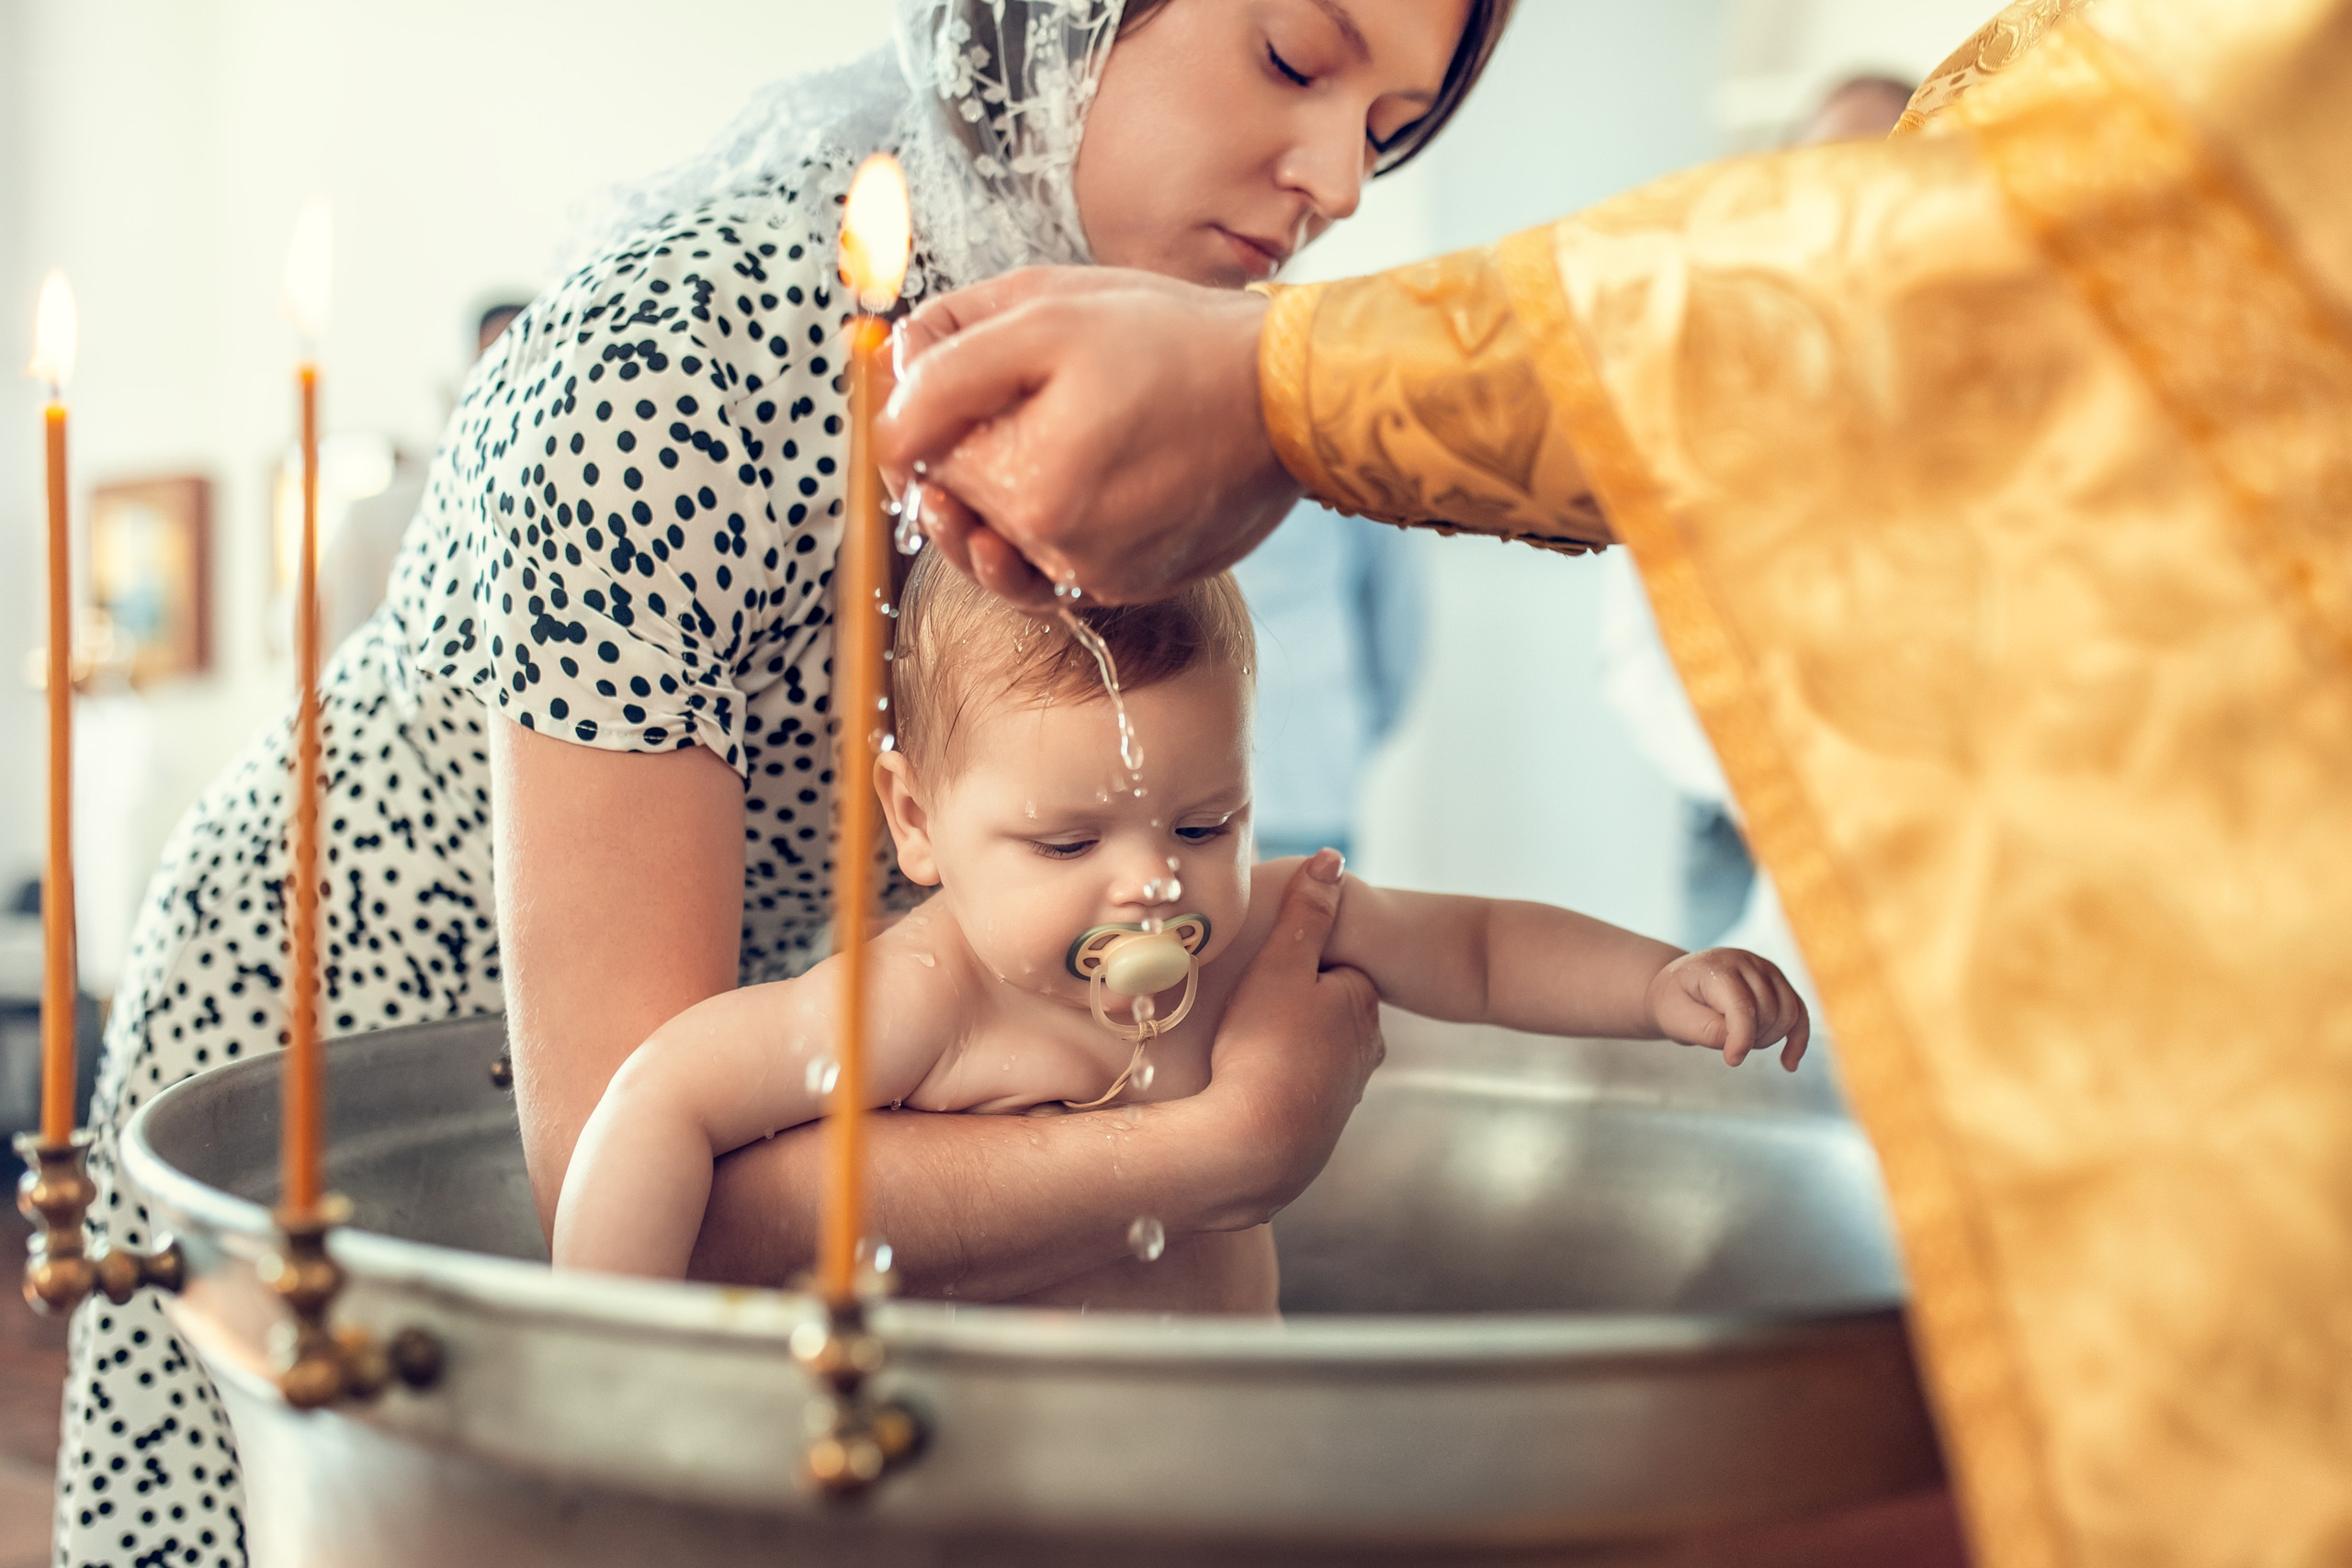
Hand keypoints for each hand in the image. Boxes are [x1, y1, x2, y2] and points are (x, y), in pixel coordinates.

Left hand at [877, 266, 1302, 606]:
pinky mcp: (1133, 584)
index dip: (911, 413)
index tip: (928, 374)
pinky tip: (1054, 487)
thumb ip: (946, 352)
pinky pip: (1058, 567)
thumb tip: (887, 377)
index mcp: (1018, 483)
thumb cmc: (1171, 340)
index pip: (916, 460)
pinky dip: (1043, 531)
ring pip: (1004, 547)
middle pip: (956, 513)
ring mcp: (1096, 575)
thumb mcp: (1044, 312)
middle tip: (967, 405)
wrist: (1286, 395)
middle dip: (946, 462)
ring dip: (989, 503)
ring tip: (1007, 449)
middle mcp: (1052, 548)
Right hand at [1194, 848, 1384, 1226]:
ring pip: (1311, 1049)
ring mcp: (1347, 1091)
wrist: (1254, 1149)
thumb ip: (1307, 912)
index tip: (1257, 972)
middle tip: (1240, 1010)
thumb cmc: (1263, 1049)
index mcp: (1360, 1000)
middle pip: (1321, 1006)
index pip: (1331, 962)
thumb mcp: (1281, 965)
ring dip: (1283, 1047)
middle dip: (1288, 1005)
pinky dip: (1278, 1085)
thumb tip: (1333, 858)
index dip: (1291, 962)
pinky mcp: (1324, 1128)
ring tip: (1239, 1049)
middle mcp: (1366, 1046)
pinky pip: (1299, 1089)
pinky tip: (1247, 1087)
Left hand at [1646, 948, 1811, 1071]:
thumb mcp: (1677, 1020)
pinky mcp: (1777, 981)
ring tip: (1741, 1043)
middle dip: (1751, 1038)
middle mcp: (1746, 962)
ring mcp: (1766, 968)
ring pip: (1789, 1013)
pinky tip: (1788, 1064)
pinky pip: (1799, 1012)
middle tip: (1724, 1044)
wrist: (1676, 986)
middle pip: (1769, 1012)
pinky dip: (1797, 1039)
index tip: (1732, 1060)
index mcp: (1716, 967)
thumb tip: (1741, 1043)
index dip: (1742, 1038)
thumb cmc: (1674, 1003)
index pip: (1742, 1005)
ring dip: (1769, 1038)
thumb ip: (1709, 1032)